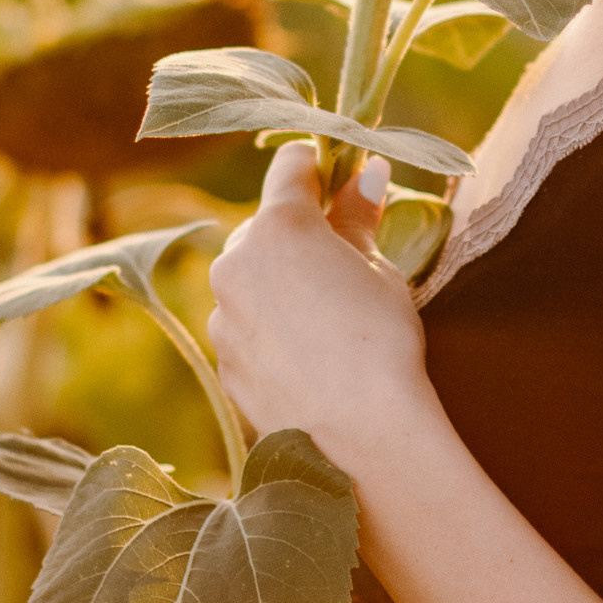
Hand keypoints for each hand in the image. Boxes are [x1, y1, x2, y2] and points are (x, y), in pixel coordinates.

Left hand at [205, 142, 439, 478]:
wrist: (360, 435)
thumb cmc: (381, 341)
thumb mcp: (379, 270)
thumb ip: (359, 217)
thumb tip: (367, 172)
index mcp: (279, 225)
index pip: (291, 166)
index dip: (320, 168)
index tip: (341, 182)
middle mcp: (236, 261)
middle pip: (266, 226)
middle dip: (298, 235)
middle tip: (343, 265)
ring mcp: (222, 313)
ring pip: (250, 278)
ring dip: (280, 284)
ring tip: (328, 322)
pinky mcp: (223, 358)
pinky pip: (245, 325)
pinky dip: (270, 329)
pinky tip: (309, 358)